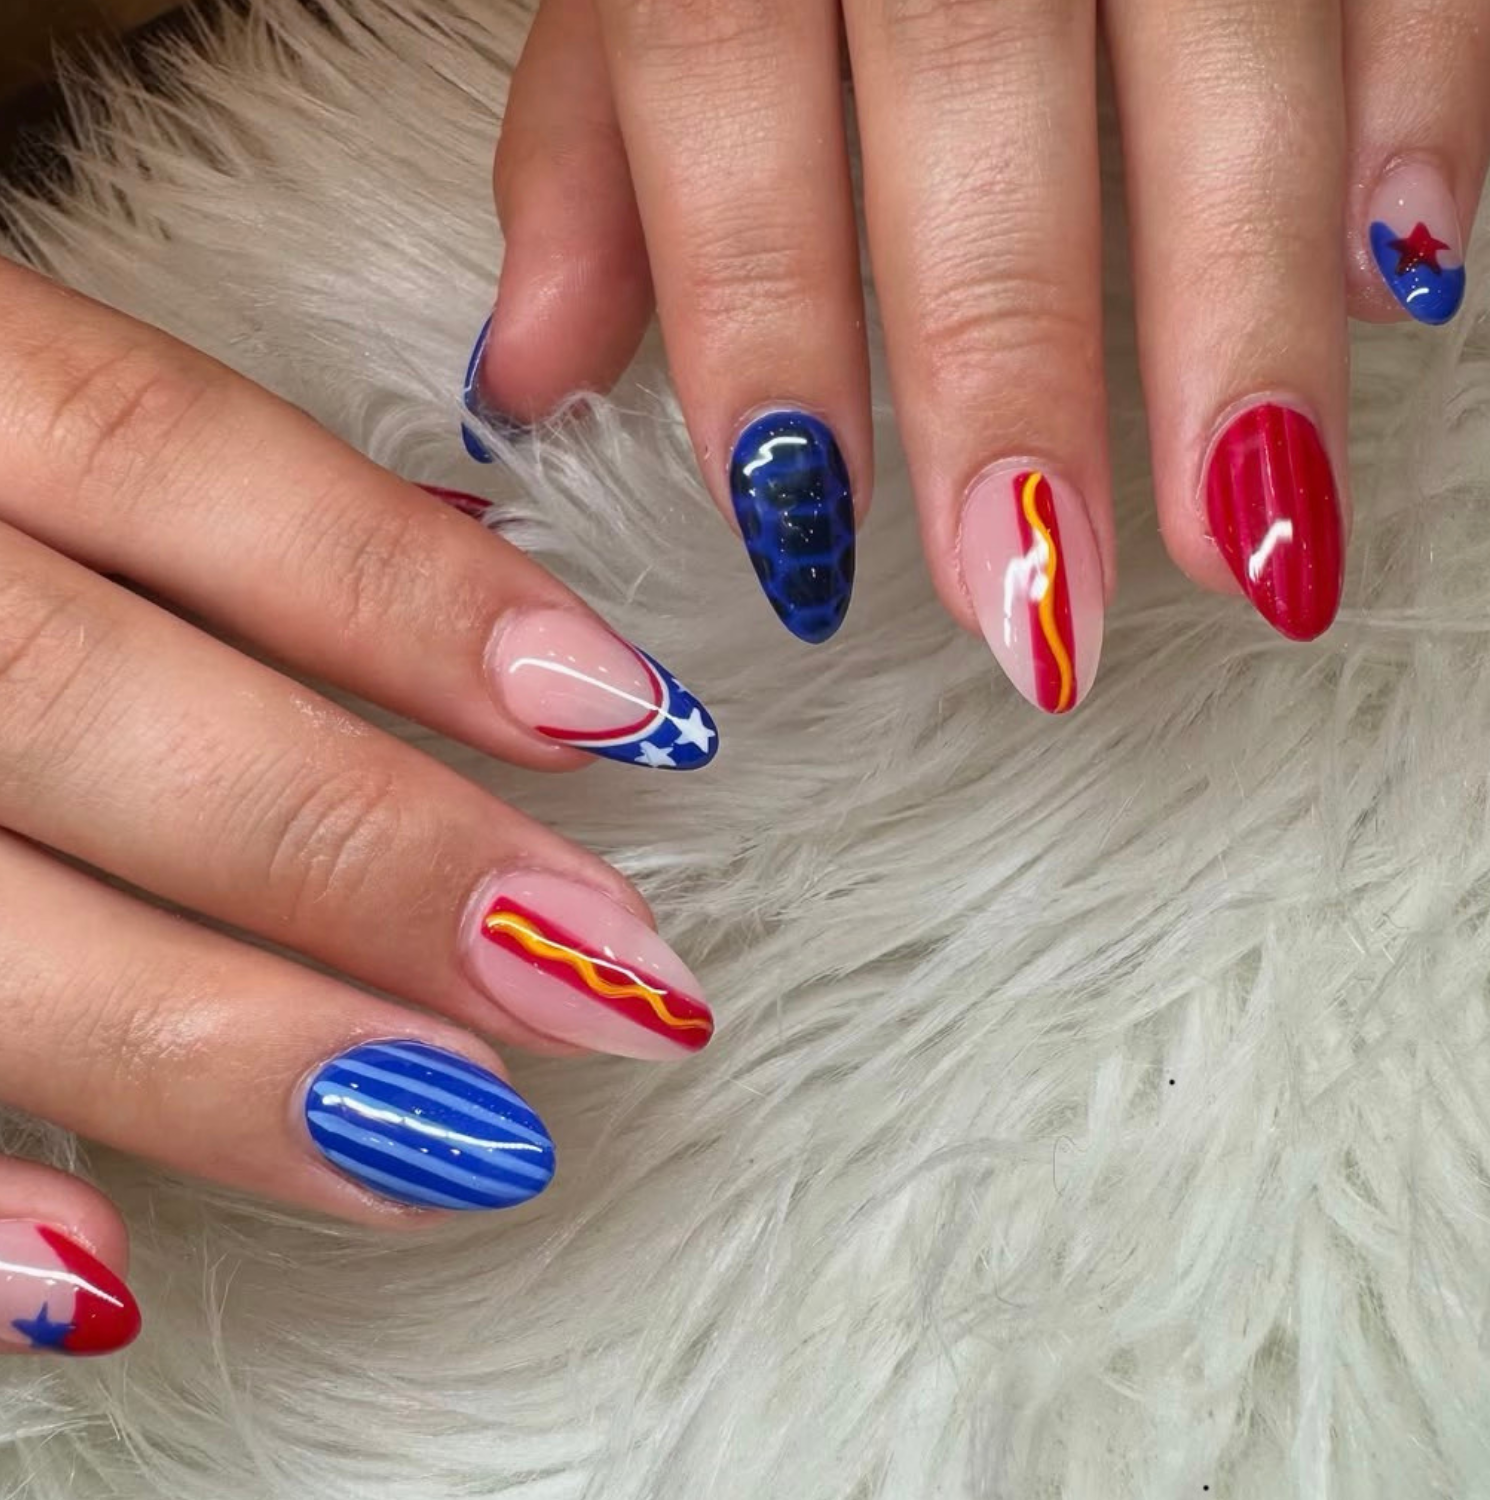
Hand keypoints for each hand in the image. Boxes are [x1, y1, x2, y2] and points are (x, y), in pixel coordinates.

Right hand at [0, 259, 718, 1353]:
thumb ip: (178, 478)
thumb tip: (467, 564)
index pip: (159, 451)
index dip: (399, 591)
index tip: (627, 720)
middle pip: (74, 695)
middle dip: (352, 847)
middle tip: (591, 979)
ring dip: (208, 1049)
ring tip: (453, 1145)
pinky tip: (102, 1286)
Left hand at [472, 0, 1489, 710]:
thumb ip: (592, 137)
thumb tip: (526, 370)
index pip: (719, 67)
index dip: (757, 310)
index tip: (799, 534)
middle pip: (975, 75)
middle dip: (1008, 353)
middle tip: (1034, 591)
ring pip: (1222, 31)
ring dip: (1242, 301)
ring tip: (1250, 534)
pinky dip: (1424, 102)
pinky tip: (1403, 284)